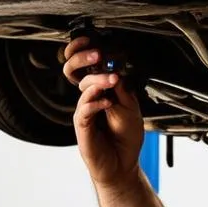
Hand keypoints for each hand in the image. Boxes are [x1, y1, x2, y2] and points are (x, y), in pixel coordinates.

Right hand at [63, 36, 143, 187]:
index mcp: (100, 91)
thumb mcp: (131, 108)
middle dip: (83, 59)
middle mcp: (90, 99)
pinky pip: (83, 110)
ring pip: (83, 89)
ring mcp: (84, 112)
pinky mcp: (82, 127)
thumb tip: (117, 69)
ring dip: (97, 81)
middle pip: (76, 72)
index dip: (84, 53)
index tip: (93, 42)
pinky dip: (95, 103)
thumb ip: (123, 89)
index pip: (88, 67)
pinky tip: (107, 103)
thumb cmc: (126, 137)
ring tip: (111, 81)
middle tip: (98, 54)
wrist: (123, 164)